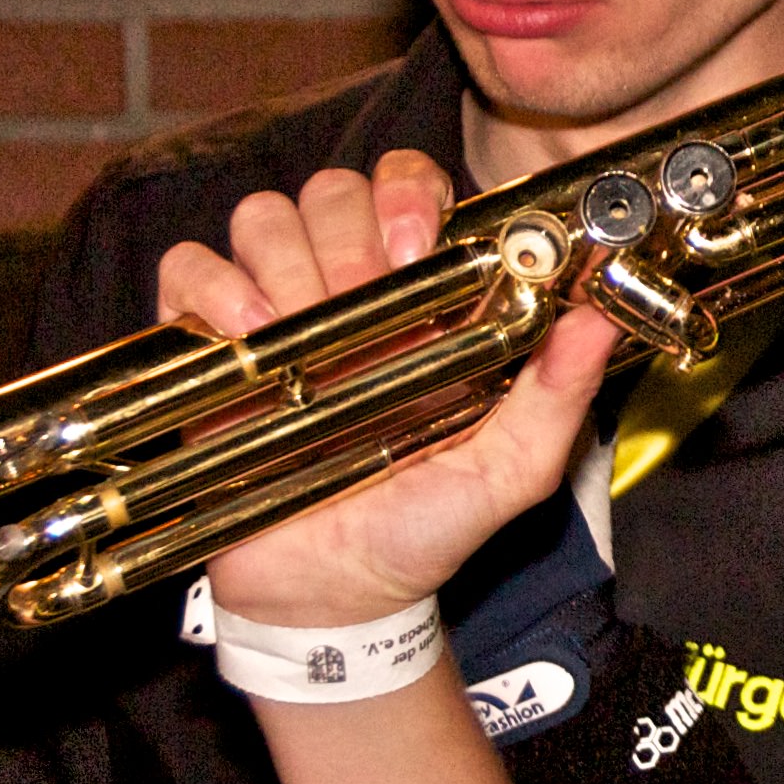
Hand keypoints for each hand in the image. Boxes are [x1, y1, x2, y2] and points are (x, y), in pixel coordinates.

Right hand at [157, 151, 619, 627]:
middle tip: (355, 298)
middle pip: (331, 189)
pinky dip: (211, 286)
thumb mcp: (510, 471)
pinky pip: (187, 267)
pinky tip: (244, 336)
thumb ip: (557, 395)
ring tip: (301, 330)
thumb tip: (597, 315)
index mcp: (422, 299)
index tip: (412, 248)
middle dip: (345, 233)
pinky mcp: (208, 345)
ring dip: (282, 259)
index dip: (407, 194)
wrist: (333, 597)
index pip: (409, 186)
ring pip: (261, 215)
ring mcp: (274, 311)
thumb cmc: (423, 527)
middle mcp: (347, 290)